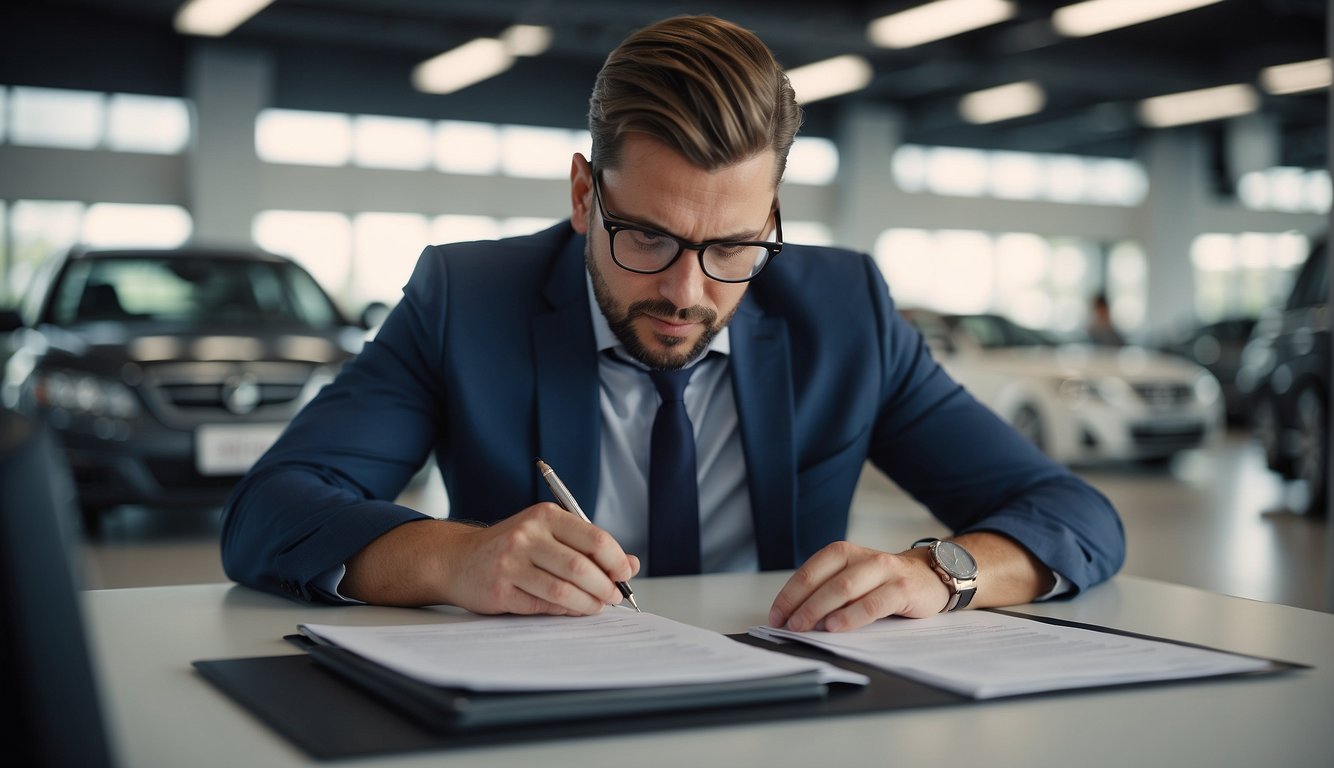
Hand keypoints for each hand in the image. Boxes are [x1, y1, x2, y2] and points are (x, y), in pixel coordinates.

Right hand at [441, 503, 639, 615]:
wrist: (458, 559)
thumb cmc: (512, 548)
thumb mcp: (548, 535)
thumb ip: (588, 547)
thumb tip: (631, 564)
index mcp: (545, 516)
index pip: (593, 538)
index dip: (615, 560)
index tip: (625, 574)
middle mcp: (526, 535)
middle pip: (580, 567)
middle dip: (605, 586)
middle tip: (614, 596)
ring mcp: (510, 563)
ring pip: (563, 590)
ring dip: (588, 603)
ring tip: (597, 606)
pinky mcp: (500, 590)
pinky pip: (542, 605)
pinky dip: (564, 610)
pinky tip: (571, 609)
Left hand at [767, 541, 947, 632]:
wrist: (929, 576)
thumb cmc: (883, 583)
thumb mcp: (853, 580)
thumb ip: (828, 592)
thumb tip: (795, 618)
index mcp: (842, 552)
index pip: (809, 572)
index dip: (789, 595)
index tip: (776, 616)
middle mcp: (861, 557)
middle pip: (825, 582)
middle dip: (801, 605)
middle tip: (788, 626)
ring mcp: (883, 571)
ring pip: (845, 589)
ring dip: (820, 609)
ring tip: (804, 627)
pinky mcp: (902, 589)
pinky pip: (873, 603)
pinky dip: (851, 616)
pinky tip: (836, 626)